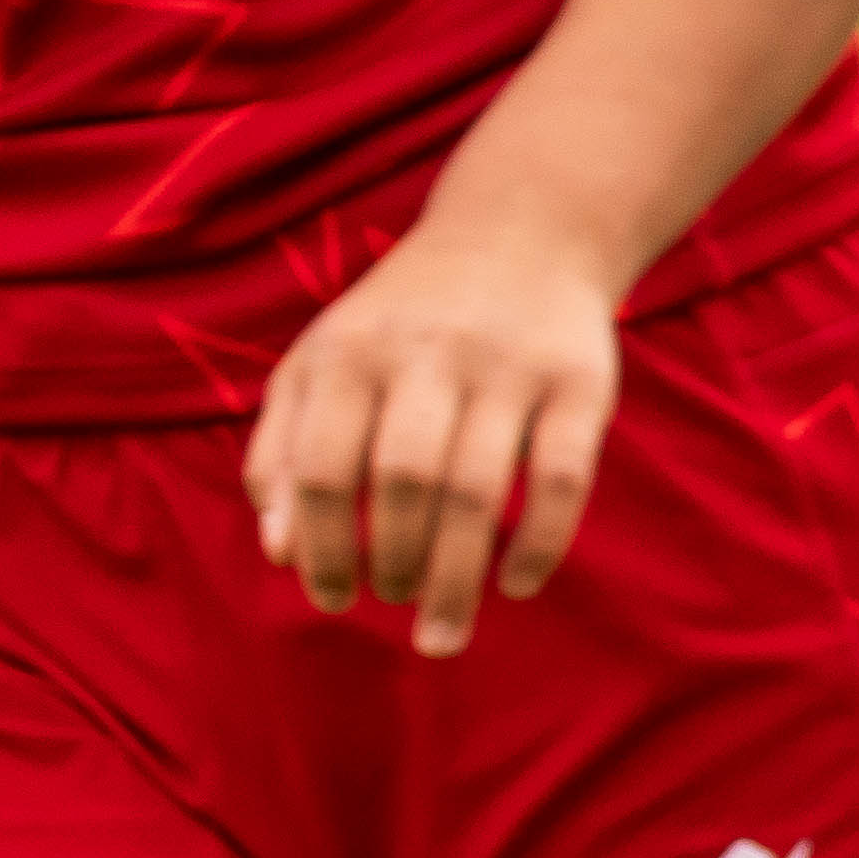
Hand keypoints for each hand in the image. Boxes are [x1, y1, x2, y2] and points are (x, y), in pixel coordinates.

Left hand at [242, 200, 623, 655]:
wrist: (524, 228)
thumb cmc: (405, 317)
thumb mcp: (324, 360)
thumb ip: (285, 448)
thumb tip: (279, 551)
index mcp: (350, 353)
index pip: (325, 469)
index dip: (323, 548)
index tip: (333, 599)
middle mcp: (427, 356)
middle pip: (404, 484)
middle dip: (395, 565)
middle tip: (398, 605)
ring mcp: (508, 368)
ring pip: (479, 491)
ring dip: (457, 578)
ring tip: (443, 628)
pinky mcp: (580, 383)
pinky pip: (562, 478)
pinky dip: (540, 543)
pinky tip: (517, 584)